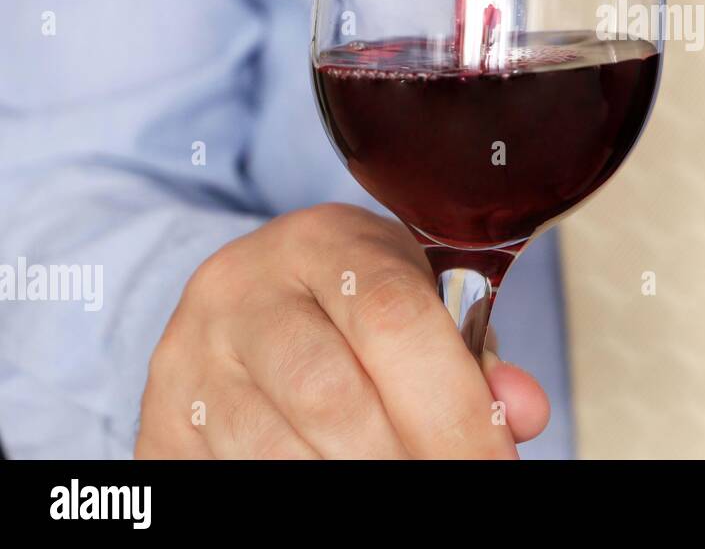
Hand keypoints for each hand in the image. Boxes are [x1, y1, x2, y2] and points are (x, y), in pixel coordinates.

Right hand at [135, 203, 548, 457]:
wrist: (249, 300)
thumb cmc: (351, 302)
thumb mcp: (419, 299)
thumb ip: (472, 354)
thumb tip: (520, 413)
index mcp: (323, 242)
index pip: (392, 318)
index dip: (453, 404)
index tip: (494, 460)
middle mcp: (241, 288)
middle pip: (331, 395)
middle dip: (410, 457)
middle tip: (455, 483)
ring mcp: (188, 355)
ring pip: (277, 450)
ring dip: (353, 479)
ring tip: (404, 480)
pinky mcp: (160, 419)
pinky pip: (233, 473)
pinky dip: (300, 487)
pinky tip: (339, 478)